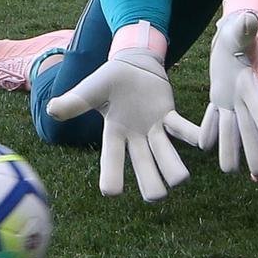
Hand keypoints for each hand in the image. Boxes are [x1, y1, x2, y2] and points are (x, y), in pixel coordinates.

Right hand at [47, 48, 199, 201]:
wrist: (131, 63)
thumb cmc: (108, 79)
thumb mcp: (91, 89)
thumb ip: (75, 101)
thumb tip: (51, 109)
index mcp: (113, 133)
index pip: (111, 159)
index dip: (112, 175)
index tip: (111, 192)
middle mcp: (135, 137)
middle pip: (144, 167)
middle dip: (151, 183)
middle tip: (157, 195)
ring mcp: (154, 129)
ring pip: (166, 155)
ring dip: (174, 168)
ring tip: (180, 179)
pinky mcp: (169, 116)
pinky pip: (183, 129)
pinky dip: (194, 135)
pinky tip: (205, 143)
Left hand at [199, 10, 257, 175]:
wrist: (234, 40)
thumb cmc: (240, 32)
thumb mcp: (240, 29)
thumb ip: (244, 28)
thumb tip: (247, 19)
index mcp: (250, 83)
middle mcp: (243, 98)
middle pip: (251, 128)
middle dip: (255, 150)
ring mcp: (231, 102)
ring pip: (232, 131)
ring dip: (230, 149)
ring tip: (229, 170)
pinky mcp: (218, 102)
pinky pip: (213, 121)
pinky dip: (209, 132)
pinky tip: (203, 146)